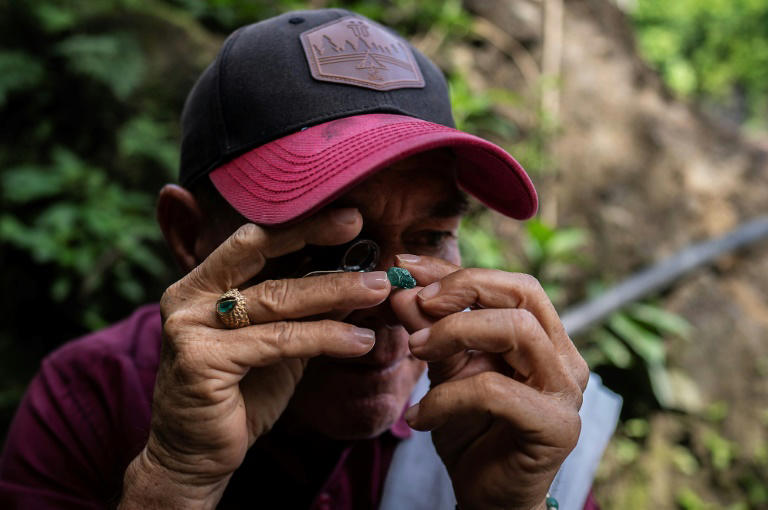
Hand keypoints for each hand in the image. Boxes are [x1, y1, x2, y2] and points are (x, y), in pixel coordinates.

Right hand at [120, 209, 391, 508]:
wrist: (199, 456)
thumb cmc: (241, 393)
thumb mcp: (277, 343)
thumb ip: (302, 311)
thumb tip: (357, 277)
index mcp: (201, 283)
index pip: (255, 241)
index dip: (301, 225)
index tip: (349, 217)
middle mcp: (187, 296)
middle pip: (261, 254)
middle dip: (316, 239)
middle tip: (363, 231)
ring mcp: (188, 326)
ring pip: (277, 298)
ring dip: (335, 292)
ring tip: (378, 289)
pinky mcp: (200, 360)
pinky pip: (277, 341)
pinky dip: (325, 338)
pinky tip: (360, 340)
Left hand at [390, 256, 588, 509]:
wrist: (486, 496)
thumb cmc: (470, 430)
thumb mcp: (444, 371)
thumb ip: (431, 331)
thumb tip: (403, 291)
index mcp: (544, 338)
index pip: (512, 284)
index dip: (458, 271)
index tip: (407, 266)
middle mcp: (564, 358)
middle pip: (523, 294)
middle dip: (462, 290)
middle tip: (414, 303)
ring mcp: (565, 392)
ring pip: (516, 330)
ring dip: (454, 333)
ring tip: (415, 350)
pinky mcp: (555, 427)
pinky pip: (494, 391)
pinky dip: (446, 397)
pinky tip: (418, 417)